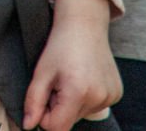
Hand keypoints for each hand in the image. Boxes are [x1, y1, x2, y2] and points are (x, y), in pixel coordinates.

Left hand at [22, 0, 121, 130]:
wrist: (84, 24)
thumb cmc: (60, 46)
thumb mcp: (41, 73)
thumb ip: (33, 102)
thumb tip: (28, 126)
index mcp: (78, 92)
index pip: (57, 128)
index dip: (45, 117)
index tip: (44, 97)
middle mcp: (98, 98)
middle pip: (70, 121)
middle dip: (59, 107)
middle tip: (58, 83)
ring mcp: (110, 96)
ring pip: (82, 114)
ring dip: (72, 102)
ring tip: (71, 77)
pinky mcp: (116, 93)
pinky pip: (95, 106)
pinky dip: (86, 97)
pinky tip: (84, 77)